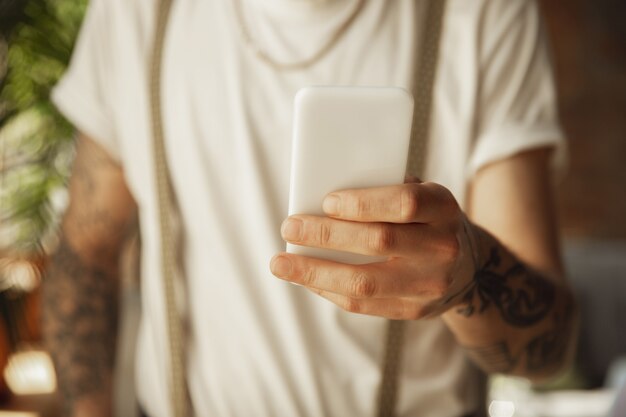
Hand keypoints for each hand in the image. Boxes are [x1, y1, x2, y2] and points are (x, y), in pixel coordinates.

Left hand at [270, 181, 478, 319]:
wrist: (466, 265)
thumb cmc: (426, 219)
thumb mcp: (419, 195)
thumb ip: (382, 191)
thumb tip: (321, 196)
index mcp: (443, 207)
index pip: (404, 203)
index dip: (362, 203)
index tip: (325, 202)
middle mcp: (443, 248)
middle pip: (379, 242)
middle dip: (326, 235)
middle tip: (289, 227)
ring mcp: (430, 284)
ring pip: (365, 283)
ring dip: (315, 273)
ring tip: (280, 264)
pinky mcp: (414, 310)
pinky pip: (363, 305)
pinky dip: (327, 290)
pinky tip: (305, 278)